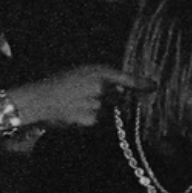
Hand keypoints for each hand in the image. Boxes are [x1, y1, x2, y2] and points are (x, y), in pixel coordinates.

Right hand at [12, 65, 151, 127]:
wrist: (37, 101)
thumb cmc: (55, 85)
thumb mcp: (79, 73)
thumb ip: (101, 80)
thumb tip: (121, 91)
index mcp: (97, 71)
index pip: (126, 79)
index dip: (141, 83)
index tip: (154, 86)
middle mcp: (100, 87)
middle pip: (117, 97)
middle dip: (109, 99)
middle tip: (85, 97)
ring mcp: (96, 104)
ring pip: (105, 111)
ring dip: (95, 110)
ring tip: (74, 105)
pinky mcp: (90, 120)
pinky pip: (95, 121)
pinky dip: (87, 120)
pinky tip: (73, 115)